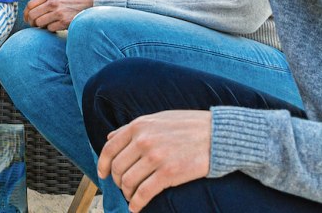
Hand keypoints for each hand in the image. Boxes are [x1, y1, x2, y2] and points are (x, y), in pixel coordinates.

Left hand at [25, 0, 94, 32]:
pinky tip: (57, 25)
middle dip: (31, 22)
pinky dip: (51, 28)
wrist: (89, 5)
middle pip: (32, 15)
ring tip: (47, 24)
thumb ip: (44, 0)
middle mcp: (53, 2)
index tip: (27, 19)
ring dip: (41, 26)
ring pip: (39, 23)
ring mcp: (59, 12)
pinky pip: (50, 28)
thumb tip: (28, 12)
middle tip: (34, 25)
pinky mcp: (64, 21)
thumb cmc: (71, 2)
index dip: (26, 13)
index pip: (30, 5)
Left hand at [95, 110, 211, 209]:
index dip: (103, 165)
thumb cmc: (190, 126)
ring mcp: (155, 157)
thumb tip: (110, 138)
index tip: (102, 175)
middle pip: (118, 168)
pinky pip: (144, 193)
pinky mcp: (169, 173)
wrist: (219, 135)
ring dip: (127, 194)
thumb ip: (133, 128)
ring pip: (128, 182)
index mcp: (139, 126)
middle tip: (124, 187)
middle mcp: (144, 140)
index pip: (110, 149)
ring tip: (132, 197)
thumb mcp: (158, 118)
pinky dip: (137, 203)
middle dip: (118, 181)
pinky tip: (137, 207)